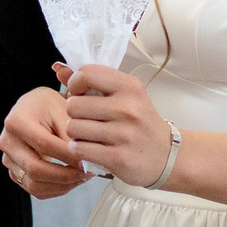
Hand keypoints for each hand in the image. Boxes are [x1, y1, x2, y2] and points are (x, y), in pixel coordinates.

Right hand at [0, 88, 92, 200]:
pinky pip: (36, 190)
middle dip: (66, 176)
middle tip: (88, 173)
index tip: (88, 161)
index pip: (44, 144)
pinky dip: (57, 189)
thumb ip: (72, 135)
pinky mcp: (15, 173)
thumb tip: (85, 162)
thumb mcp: (62, 110)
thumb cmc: (49, 107)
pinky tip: (72, 179)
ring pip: (35, 185)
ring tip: (82, 177)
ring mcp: (8, 160)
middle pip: (35, 169)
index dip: (68, 156)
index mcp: (16, 121)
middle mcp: (7, 142)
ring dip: (63, 186)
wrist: (35, 108)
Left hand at [59, 61, 176, 186]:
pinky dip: (79, 150)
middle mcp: (128, 108)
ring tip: (90, 135)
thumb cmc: (140, 122)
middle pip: (73, 105)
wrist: (167, 155)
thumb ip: (91, 81)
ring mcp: (124, 134)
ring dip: (76, 134)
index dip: (75, 85)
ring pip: (73, 128)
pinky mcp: (119, 157)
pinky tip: (90, 148)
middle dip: (74, 114)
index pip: (85, 74)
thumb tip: (58, 68)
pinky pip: (79, 149)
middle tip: (87, 120)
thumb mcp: (123, 95)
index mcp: (129, 87)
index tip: (81, 95)